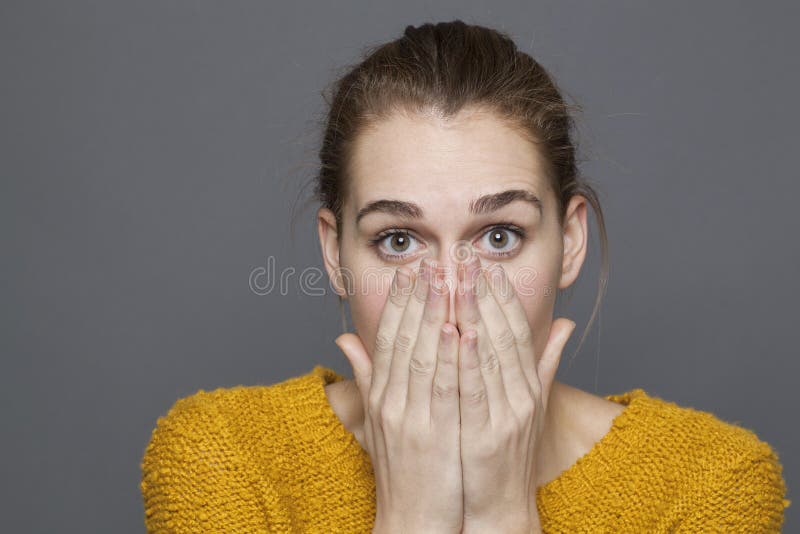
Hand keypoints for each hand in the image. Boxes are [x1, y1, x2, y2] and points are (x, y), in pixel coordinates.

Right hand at [335, 258, 463, 532]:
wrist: (411, 518)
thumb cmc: (401, 469)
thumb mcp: (375, 419)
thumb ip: (364, 376)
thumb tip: (343, 339)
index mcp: (380, 394)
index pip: (385, 338)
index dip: (397, 302)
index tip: (408, 272)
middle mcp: (390, 400)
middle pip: (402, 338)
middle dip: (415, 297)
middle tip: (427, 261)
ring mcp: (409, 416)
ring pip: (420, 354)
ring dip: (432, 314)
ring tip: (443, 280)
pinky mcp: (432, 433)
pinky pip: (440, 387)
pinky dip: (446, 356)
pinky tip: (455, 328)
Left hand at [454, 255, 575, 531]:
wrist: (499, 504)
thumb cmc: (508, 452)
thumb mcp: (531, 403)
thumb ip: (545, 362)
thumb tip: (566, 324)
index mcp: (528, 385)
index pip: (518, 330)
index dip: (504, 296)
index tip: (488, 265)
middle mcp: (522, 394)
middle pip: (504, 334)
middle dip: (487, 293)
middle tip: (470, 257)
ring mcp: (506, 413)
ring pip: (490, 355)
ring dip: (474, 314)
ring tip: (460, 279)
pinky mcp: (486, 433)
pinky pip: (477, 389)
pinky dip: (469, 360)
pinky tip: (460, 331)